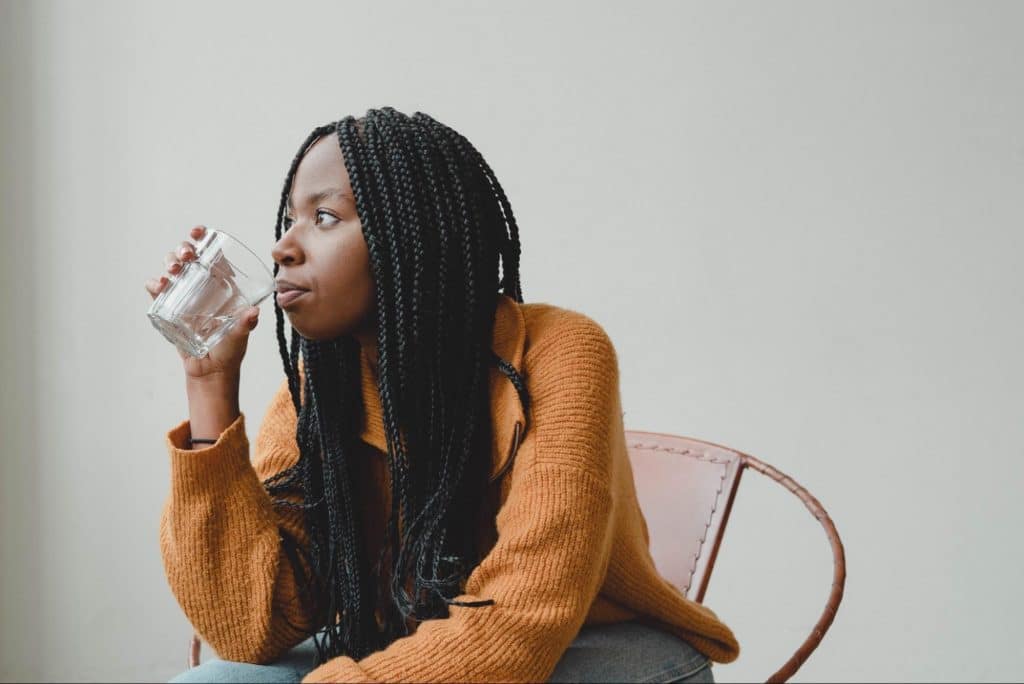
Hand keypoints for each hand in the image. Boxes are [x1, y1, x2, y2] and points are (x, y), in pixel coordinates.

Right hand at [144, 225, 259, 380]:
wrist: (211, 371)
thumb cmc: (230, 350)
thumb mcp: (241, 335)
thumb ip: (245, 325)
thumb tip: (253, 313)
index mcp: (220, 283)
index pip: (211, 253)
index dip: (203, 238)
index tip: (198, 231)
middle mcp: (201, 285)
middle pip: (187, 256)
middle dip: (183, 249)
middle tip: (186, 256)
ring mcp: (183, 296)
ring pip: (171, 269)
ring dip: (169, 263)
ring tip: (172, 271)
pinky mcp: (169, 309)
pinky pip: (157, 291)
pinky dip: (154, 284)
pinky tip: (158, 285)